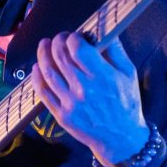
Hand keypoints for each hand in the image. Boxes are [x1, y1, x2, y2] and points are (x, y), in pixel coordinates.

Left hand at [31, 32, 148, 166]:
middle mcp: (84, 89)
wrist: (121, 138)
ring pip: (48, 73)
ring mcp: (71, 103)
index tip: (74, 36)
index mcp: (102, 76)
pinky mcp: (62, 115)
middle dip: (57, 42)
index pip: (77, 48)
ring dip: (43, 55)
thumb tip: (102, 29)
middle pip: (60, 57)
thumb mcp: (129, 74)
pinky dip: (37, 78)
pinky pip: (43, 93)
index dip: (72, 37)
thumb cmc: (126, 103)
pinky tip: (37, 68)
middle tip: (58, 38)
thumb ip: (115, 50)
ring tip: (44, 45)